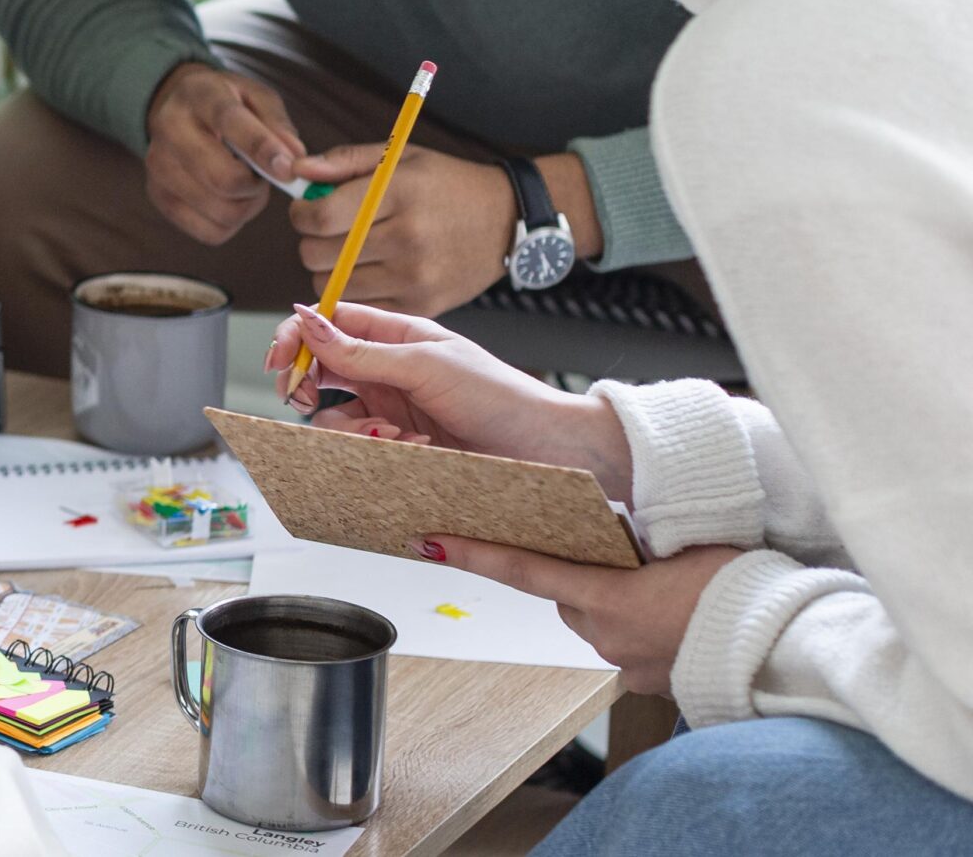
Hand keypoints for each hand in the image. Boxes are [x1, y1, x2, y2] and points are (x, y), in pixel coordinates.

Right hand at [143, 63, 307, 245]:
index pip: (230, 122)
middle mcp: (169, 129)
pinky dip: (231, 223)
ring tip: (245, 184)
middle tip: (263, 175)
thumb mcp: (256, 97)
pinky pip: (212, 232)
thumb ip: (277, 124)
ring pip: (223, 212)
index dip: (262, 148)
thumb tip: (294, 159)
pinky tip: (228, 199)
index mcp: (198, 94)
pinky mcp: (160, 198)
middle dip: (257, 185)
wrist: (177, 110)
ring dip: (247, 205)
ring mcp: (159, 167)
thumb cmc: (225, 104)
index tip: (288, 169)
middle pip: (224, 179)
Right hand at [263, 301, 632, 493]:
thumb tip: (307, 320)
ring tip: (387, 434)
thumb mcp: (427, 363)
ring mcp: (392, 408)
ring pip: (334, 415)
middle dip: (307, 385)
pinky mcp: (399, 446)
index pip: (329, 322)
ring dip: (350, 427)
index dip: (298, 335)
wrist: (546, 451)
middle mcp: (389, 369)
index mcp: (398, 334)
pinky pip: (359, 447)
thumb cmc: (502, 396)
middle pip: (321, 369)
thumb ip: (360, 349)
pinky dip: (371, 450)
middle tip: (305, 397)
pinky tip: (405, 448)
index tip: (281, 359)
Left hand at [286, 145, 512, 316]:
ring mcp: (415, 277)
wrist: (507, 221)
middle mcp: (407, 237)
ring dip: (330, 269)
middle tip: (329, 231)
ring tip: (351, 251)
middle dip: (312, 241)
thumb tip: (296, 171)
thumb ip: (343, 162)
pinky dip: (355, 292)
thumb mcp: (399, 159)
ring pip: (333, 285)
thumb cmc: (446, 185)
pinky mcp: (422, 305)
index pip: (320, 217)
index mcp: (399, 193)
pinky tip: (371, 271)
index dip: (301, 213)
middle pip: (319, 254)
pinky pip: (361, 307)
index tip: (307, 209)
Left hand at [423, 537, 743, 694]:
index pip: (522, 571)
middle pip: (565, 595)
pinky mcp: (650, 683)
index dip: (473, 554)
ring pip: (595, 620)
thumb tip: (613, 533)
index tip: (429, 541)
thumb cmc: (743, 587)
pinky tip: (674, 616)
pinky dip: (638, 628)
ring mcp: (627, 664)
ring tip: (663, 586)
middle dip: (579, 574)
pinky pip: (626, 646)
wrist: (787, 645)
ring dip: (612, 601)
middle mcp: (606, 635)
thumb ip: (635, 540)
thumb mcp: (684, 542)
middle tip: (623, 555)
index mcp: (607, 598)